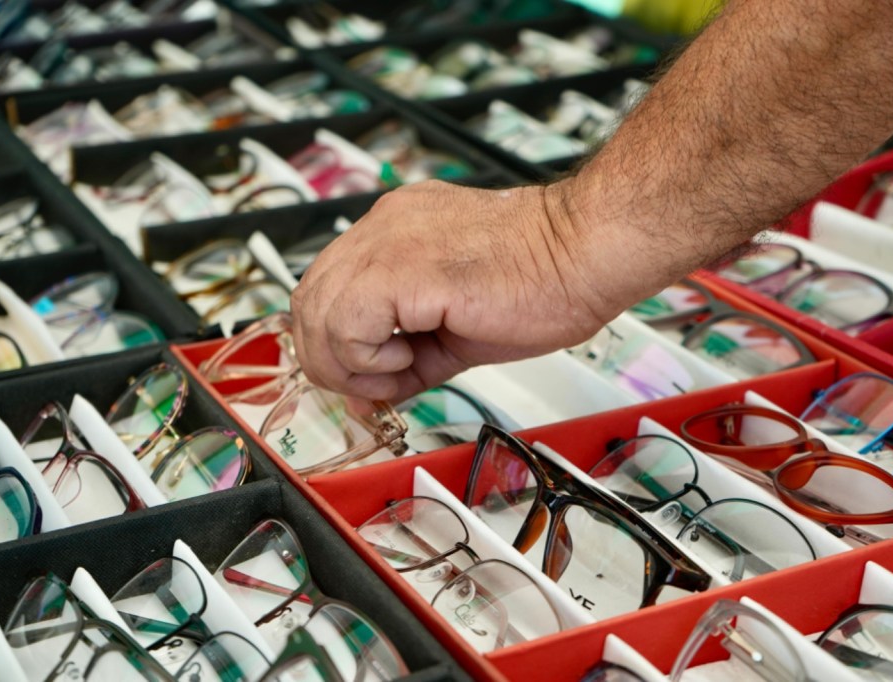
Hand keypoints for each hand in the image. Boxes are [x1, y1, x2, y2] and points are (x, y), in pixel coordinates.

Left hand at [290, 179, 631, 401]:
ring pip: (314, 313)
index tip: (369, 377)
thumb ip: (407, 359)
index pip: (325, 290)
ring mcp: (387, 241)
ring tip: (399, 370)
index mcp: (393, 232)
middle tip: (377, 385)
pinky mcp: (402, 267)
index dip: (335, 345)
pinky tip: (406, 357)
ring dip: (348, 364)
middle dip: (331, 361)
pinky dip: (365, 357)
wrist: (585, 254)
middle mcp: (382, 228)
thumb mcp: (455, 331)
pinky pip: (345, 324)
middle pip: (306, 302)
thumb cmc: (543, 281)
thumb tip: (372, 395)